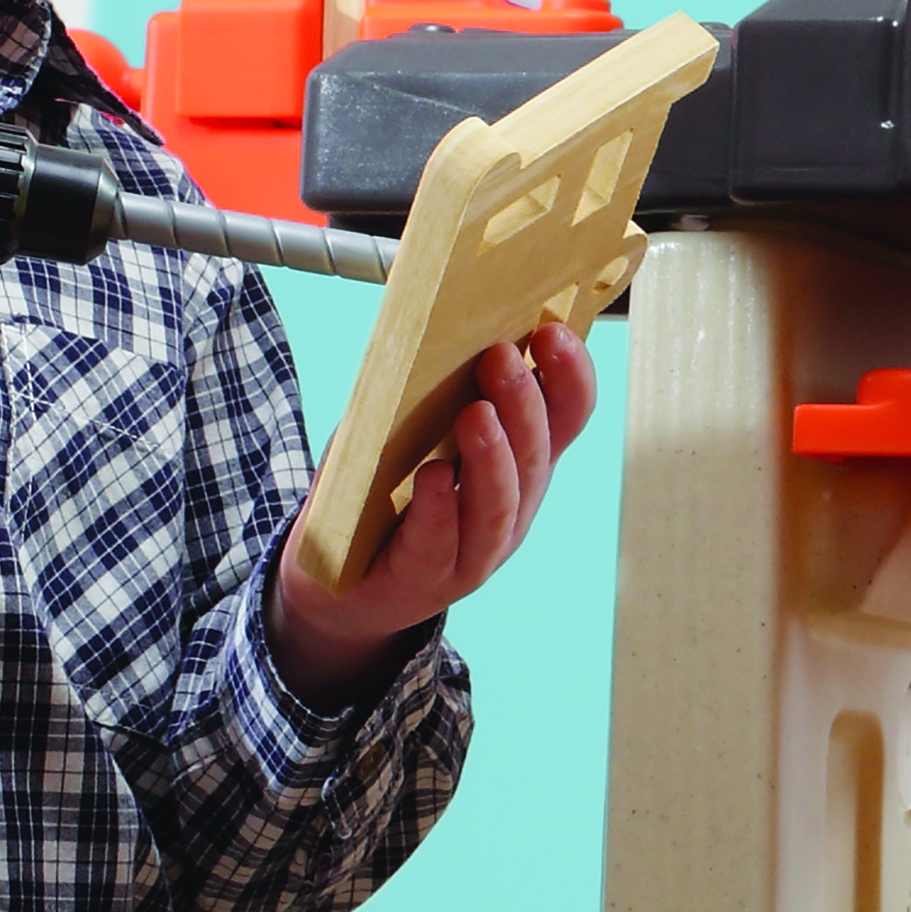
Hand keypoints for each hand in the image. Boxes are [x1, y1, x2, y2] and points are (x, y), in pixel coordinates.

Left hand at [267, 322, 597, 708]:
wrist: (341, 582)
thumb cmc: (382, 494)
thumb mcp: (413, 435)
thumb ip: (433, 394)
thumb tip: (436, 329)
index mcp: (521, 467)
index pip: (566, 420)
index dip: (569, 378)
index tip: (553, 332)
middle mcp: (512, 510)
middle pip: (535, 459)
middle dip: (524, 405)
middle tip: (501, 358)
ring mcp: (475, 552)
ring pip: (499, 505)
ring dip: (492, 457)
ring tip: (475, 413)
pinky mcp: (426, 579)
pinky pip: (439, 543)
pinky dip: (438, 508)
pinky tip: (431, 477)